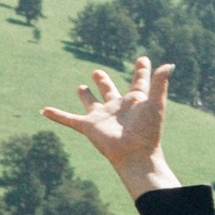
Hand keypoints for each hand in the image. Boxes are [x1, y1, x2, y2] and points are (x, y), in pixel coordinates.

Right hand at [44, 56, 178, 198]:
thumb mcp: (155, 103)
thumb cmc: (147, 131)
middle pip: (110, 91)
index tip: (143, 59)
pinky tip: (44, 110)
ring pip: (91, 103)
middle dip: (103, 82)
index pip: (139, 82)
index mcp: (136, 101)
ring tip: (80, 87)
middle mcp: (117, 107)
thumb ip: (159, 83)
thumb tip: (169, 65)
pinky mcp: (89, 126)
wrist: (135, 154)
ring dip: (85, 95)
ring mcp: (102, 117)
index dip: (142, 71)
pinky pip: (69, 119)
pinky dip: (57, 115)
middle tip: (97, 72)